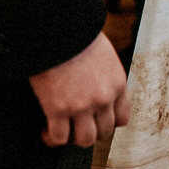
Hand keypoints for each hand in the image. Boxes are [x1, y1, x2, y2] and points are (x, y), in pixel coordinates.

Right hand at [28, 32, 129, 146]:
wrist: (56, 28)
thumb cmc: (76, 35)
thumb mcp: (103, 54)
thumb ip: (105, 75)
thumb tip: (98, 85)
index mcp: (117, 83)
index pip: (122, 118)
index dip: (108, 122)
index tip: (96, 119)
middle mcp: (103, 98)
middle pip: (104, 132)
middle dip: (90, 131)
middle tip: (76, 126)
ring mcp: (81, 106)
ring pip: (84, 140)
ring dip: (73, 138)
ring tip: (62, 131)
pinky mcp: (57, 109)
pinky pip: (59, 137)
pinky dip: (52, 138)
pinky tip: (46, 131)